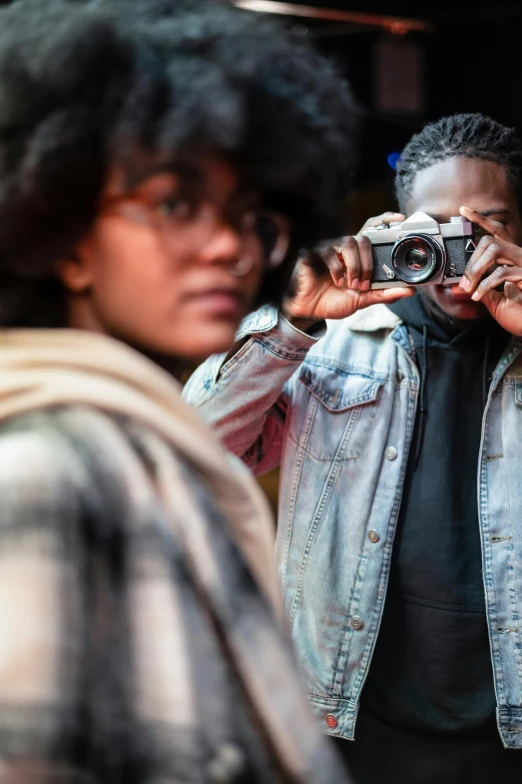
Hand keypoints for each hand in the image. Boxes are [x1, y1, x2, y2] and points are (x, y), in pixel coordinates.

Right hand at [283, 212, 413, 323]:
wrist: (309, 311)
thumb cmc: (333, 301)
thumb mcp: (363, 300)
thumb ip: (384, 294)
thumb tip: (410, 291)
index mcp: (358, 255)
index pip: (372, 230)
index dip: (386, 220)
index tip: (401, 220)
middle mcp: (344, 248)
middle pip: (364, 238)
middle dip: (368, 262)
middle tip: (365, 283)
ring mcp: (329, 248)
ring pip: (350, 242)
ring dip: (355, 266)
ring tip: (351, 284)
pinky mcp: (313, 252)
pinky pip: (330, 251)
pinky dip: (338, 269)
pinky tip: (337, 282)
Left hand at [459, 206, 521, 335]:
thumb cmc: (520, 315)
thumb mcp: (495, 301)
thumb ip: (480, 291)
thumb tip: (460, 286)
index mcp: (513, 259)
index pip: (496, 232)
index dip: (481, 220)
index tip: (463, 211)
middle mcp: (520, 257)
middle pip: (491, 241)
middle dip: (472, 260)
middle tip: (462, 282)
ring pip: (495, 250)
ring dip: (476, 269)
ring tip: (468, 288)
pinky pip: (502, 272)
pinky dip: (485, 285)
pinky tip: (478, 295)